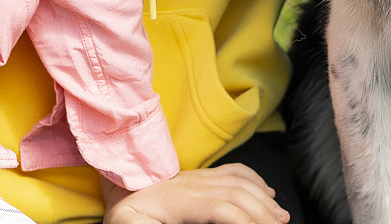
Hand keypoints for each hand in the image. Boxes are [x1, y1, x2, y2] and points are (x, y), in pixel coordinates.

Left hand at [103, 165, 287, 223]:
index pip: (221, 208)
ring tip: (280, 217)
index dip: (246, 221)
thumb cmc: (122, 217)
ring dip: (263, 199)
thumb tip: (213, 216)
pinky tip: (266, 193)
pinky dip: (254, 181)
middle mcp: (187, 184)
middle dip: (263, 213)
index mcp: (172, 201)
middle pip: (236, 194)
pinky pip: (231, 171)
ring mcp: (192, 178)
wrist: (110, 190)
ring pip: (238, 181)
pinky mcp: (193, 177)